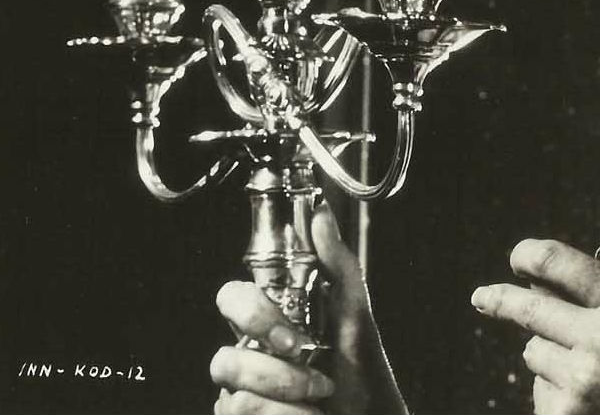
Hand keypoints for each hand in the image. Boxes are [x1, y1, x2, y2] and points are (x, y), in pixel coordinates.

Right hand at [210, 206, 406, 414]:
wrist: (368, 407)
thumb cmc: (358, 361)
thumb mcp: (354, 310)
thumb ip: (337, 262)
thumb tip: (320, 213)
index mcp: (267, 322)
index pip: (231, 301)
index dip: (251, 315)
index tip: (293, 338)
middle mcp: (245, 356)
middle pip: (221, 358)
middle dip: (269, 370)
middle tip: (305, 369)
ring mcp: (238, 393)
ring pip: (233, 393)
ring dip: (287, 395)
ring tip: (319, 394)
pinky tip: (308, 413)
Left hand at [473, 239, 599, 414]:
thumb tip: (536, 280)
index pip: (561, 263)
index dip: (529, 255)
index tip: (517, 257)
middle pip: (529, 308)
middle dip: (500, 300)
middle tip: (482, 297)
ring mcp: (583, 379)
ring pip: (533, 353)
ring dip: (550, 357)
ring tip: (591, 372)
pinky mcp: (568, 414)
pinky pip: (539, 390)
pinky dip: (555, 391)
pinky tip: (588, 398)